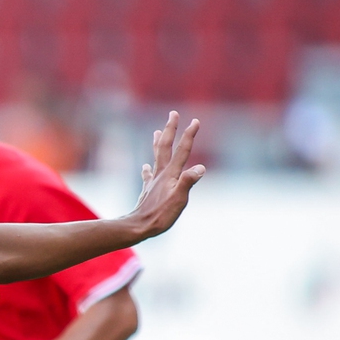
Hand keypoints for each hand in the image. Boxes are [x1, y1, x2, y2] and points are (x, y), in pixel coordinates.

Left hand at [129, 111, 205, 239]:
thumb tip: (201, 167)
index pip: (182, 150)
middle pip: (165, 146)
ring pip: (156, 157)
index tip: (195, 120)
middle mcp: (160, 174)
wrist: (138, 226)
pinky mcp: (148, 191)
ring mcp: (153, 181)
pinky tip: (145, 167)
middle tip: (173, 114)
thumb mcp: (179, 199)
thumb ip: (188, 181)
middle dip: (170, 129)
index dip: (189, 135)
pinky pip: (148, 175)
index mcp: (170, 174)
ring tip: (157, 131)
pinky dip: (148, 169)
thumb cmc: (160, 215)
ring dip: (158, 142)